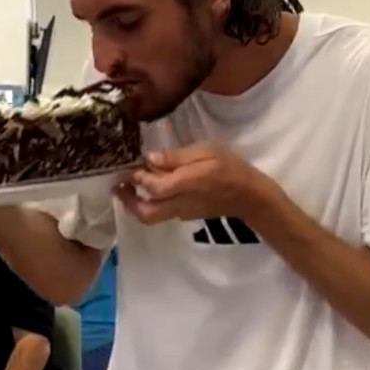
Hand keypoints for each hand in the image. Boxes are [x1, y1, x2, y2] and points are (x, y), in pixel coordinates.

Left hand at [117, 145, 283, 224]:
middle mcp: (180, 203)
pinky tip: (149, 189)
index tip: (128, 166)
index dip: (137, 178)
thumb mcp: (207, 152)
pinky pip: (161, 213)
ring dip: (135, 205)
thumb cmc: (231, 168)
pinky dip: (149, 204)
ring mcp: (183, 213)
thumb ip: (178, 157)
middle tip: (118, 185)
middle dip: (128, 201)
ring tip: (128, 187)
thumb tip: (151, 158)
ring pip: (151, 216)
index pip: (153, 187)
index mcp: (186, 184)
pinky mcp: (186, 215)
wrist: (250, 196)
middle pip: (146, 212)